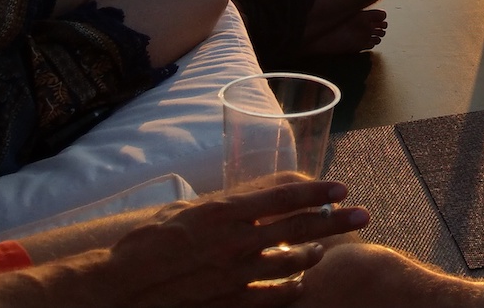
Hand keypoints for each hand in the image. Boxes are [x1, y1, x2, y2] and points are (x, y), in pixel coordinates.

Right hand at [95, 179, 368, 307]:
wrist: (121, 289)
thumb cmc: (147, 245)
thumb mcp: (186, 210)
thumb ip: (223, 204)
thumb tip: (250, 198)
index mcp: (226, 210)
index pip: (285, 196)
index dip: (317, 190)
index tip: (341, 187)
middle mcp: (238, 240)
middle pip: (300, 226)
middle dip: (336, 219)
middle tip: (362, 216)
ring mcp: (237, 274)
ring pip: (293, 261)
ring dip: (314, 252)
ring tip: (326, 248)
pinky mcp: (231, 302)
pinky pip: (275, 295)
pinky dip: (292, 287)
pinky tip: (299, 283)